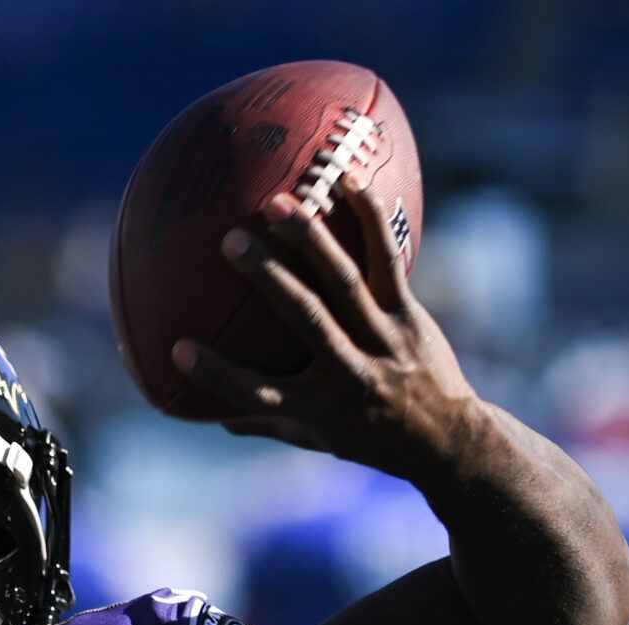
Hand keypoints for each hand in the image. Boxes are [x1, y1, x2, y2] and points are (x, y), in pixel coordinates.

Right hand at [173, 175, 487, 489]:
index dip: (219, 375)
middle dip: (269, 279)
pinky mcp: (409, 316)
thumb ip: (269, 422)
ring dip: (312, 241)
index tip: (178, 348)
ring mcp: (384, 340)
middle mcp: (353, 374)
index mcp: (321, 409)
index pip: (260, 394)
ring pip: (347, 285)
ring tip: (280, 201)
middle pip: (307, 322)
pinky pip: (388, 261)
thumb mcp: (321, 440)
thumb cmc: (373, 438)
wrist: (450, 441)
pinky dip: (370, 220)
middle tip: (230, 239)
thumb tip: (210, 415)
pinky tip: (347, 179)